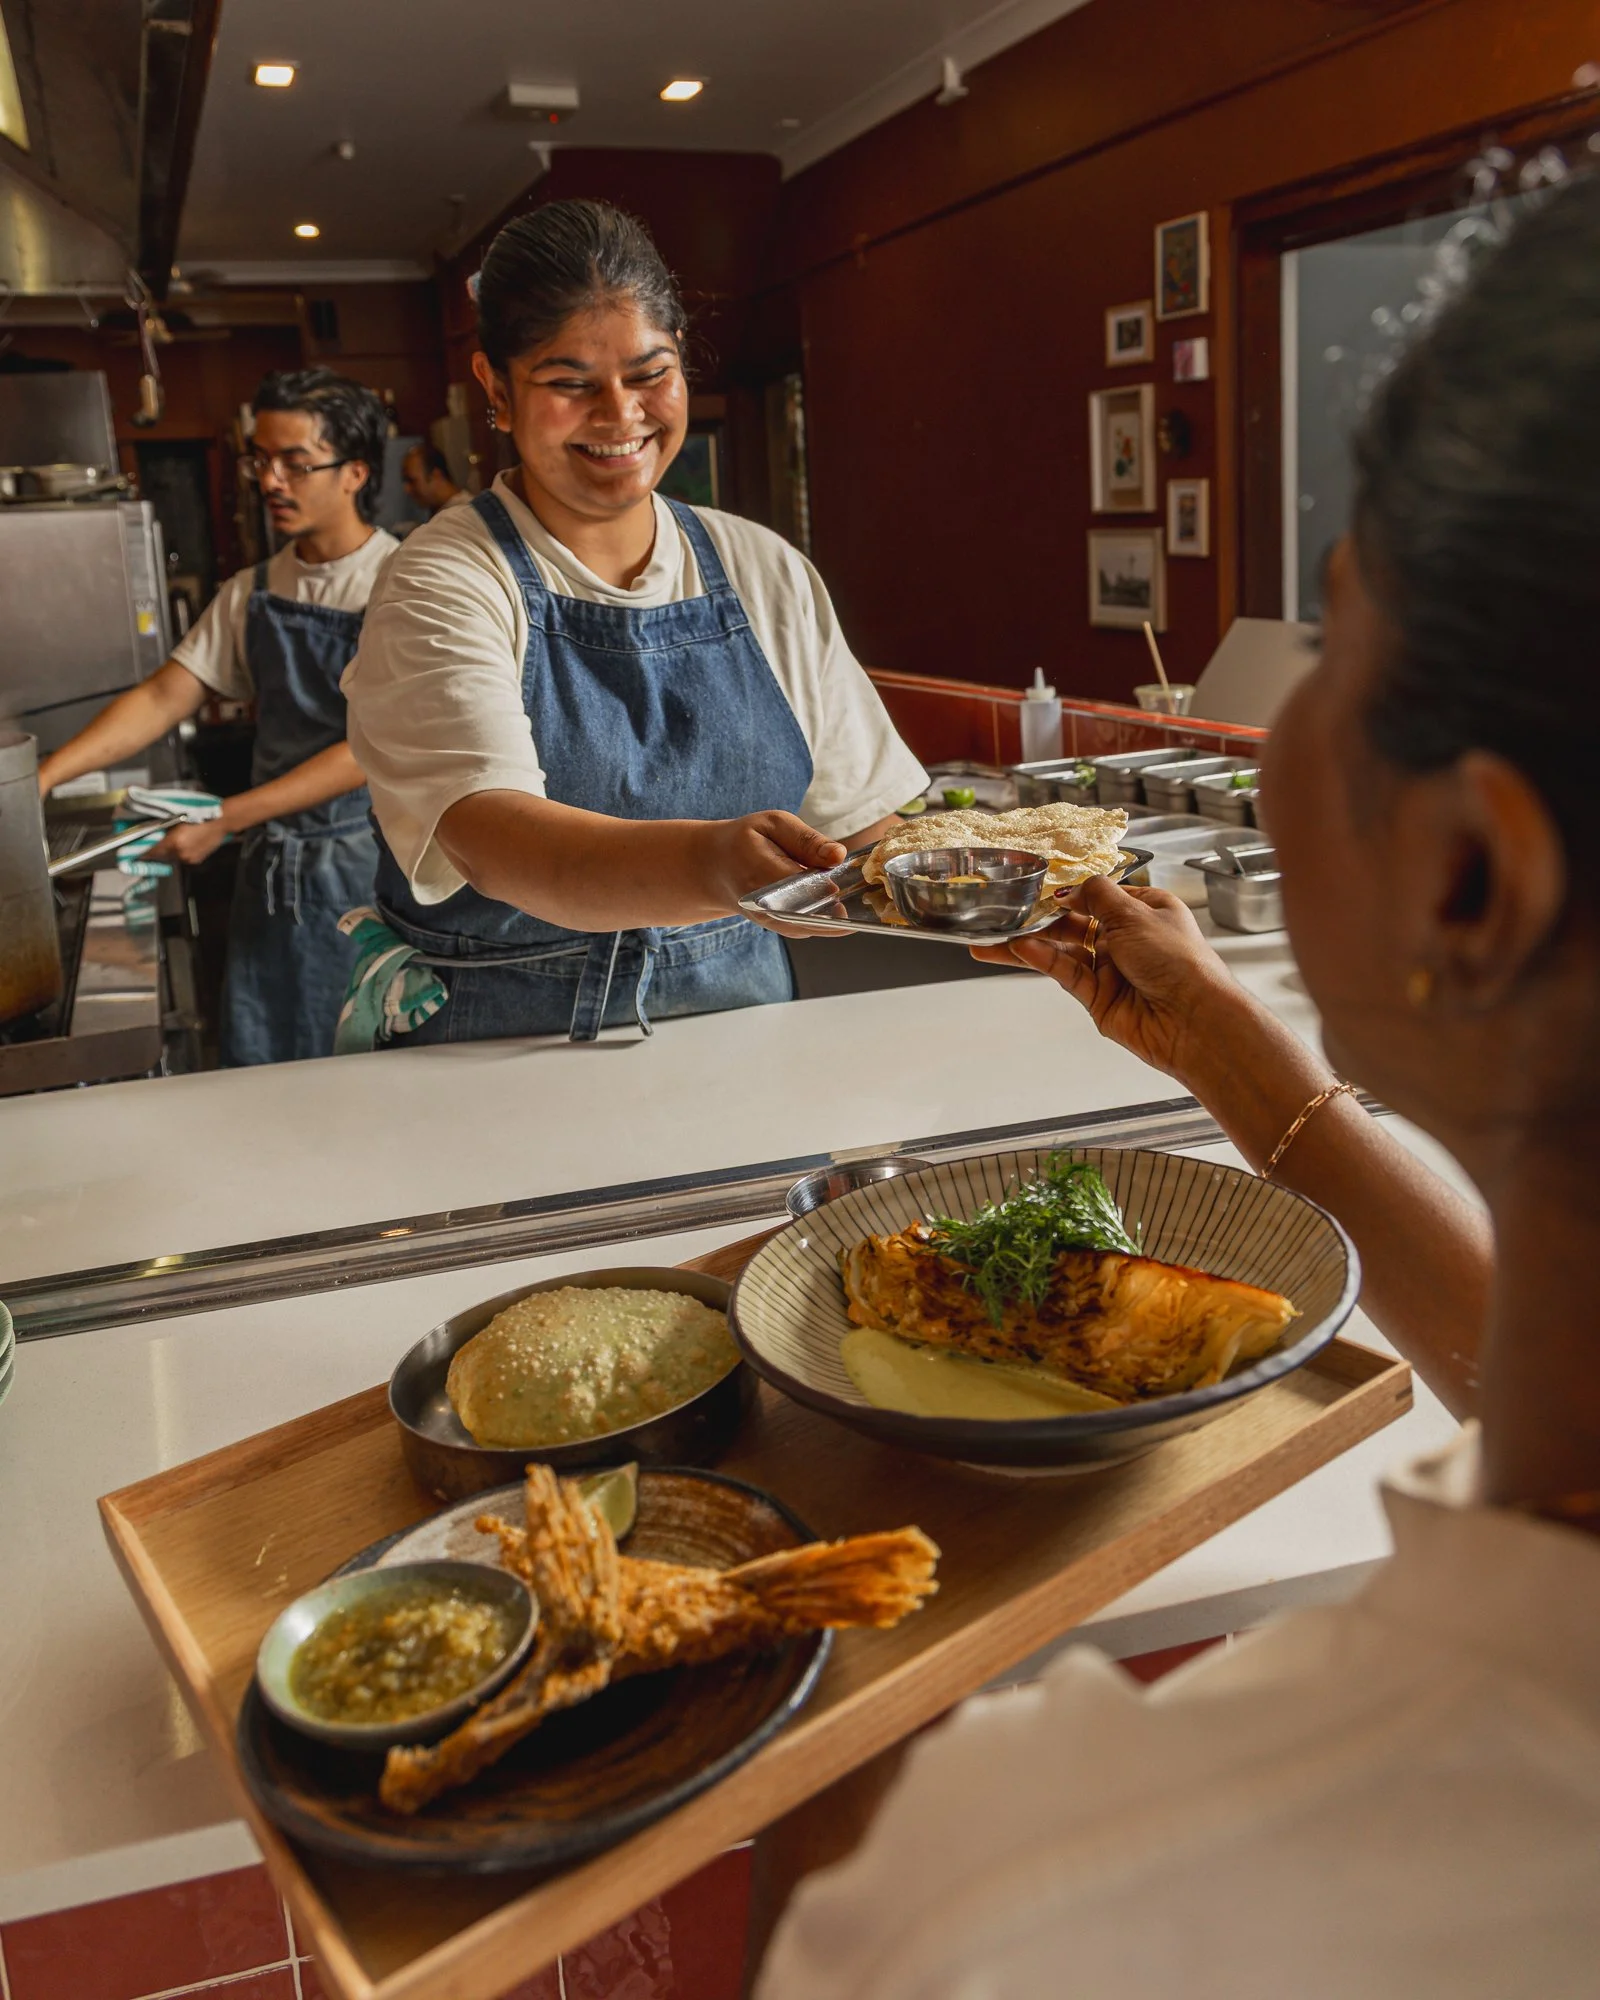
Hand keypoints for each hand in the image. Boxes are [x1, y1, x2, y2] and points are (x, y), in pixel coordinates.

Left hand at [148, 817, 230, 866]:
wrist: (222, 821)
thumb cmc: (200, 814)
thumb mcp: (178, 817)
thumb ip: (163, 827)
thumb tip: (150, 832)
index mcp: (175, 842)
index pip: (151, 851)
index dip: (142, 850)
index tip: (134, 849)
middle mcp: (180, 853)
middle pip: (159, 856)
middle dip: (153, 850)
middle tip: (148, 843)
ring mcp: (188, 858)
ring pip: (169, 857)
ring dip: (165, 851)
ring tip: (167, 841)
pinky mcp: (195, 860)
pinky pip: (180, 857)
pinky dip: (177, 852)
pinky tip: (182, 843)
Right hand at [704, 810, 847, 938]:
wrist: (716, 868)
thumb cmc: (745, 841)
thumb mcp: (774, 824)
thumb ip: (807, 840)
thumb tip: (838, 856)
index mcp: (760, 870)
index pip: (803, 883)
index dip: (829, 882)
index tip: (849, 877)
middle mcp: (763, 902)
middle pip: (812, 910)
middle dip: (839, 902)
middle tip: (863, 893)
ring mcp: (770, 920)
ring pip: (813, 925)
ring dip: (837, 913)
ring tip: (853, 897)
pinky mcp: (777, 927)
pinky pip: (809, 928)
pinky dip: (828, 918)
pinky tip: (840, 904)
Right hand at [970, 873, 1238, 1078]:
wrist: (1193, 1019)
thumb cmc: (1180, 962)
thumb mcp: (1136, 913)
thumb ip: (1097, 896)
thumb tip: (1072, 887)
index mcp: (1145, 911)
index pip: (1098, 895)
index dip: (1069, 891)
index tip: (1037, 885)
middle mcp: (1127, 939)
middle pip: (1074, 923)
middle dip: (1039, 919)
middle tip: (1004, 913)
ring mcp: (1111, 969)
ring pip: (1062, 950)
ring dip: (1030, 942)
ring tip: (994, 938)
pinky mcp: (1098, 998)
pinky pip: (1065, 973)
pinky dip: (1043, 960)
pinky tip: (1021, 949)